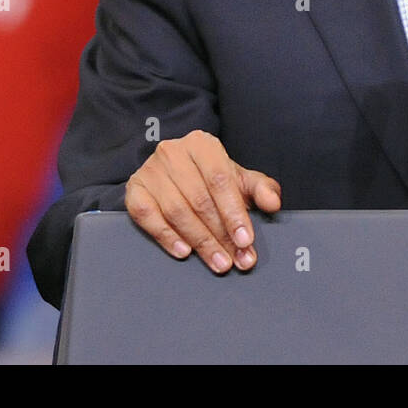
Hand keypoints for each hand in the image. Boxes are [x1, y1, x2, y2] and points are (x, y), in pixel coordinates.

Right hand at [125, 130, 281, 273]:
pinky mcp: (134, 190)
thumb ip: (260, 188)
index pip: (220, 180)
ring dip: (200, 241)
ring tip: (218, 262)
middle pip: (200, 200)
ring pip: (177, 211)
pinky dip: (167, 237)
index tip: (245, 240)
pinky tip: (184, 251)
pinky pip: (148, 217)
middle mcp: (174, 153)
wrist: (172, 169)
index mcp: (203, 145)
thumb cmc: (209, 176)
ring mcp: (150, 171)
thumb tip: (273, 203)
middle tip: (235, 260)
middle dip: (221, 235)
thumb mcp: (237, 177)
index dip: (234, 213)